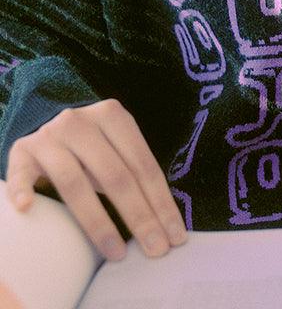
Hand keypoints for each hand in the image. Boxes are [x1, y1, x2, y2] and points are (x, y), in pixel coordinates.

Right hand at [5, 99, 186, 260]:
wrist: (49, 129)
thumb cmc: (91, 148)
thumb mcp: (116, 149)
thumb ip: (135, 174)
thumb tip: (166, 223)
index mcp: (113, 116)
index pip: (143, 165)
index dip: (161, 202)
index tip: (174, 235)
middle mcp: (80, 122)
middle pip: (116, 175)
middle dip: (140, 217)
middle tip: (155, 249)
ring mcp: (48, 136)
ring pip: (75, 182)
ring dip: (99, 223)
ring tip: (116, 252)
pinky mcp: (21, 152)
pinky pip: (20, 175)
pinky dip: (23, 191)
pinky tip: (28, 208)